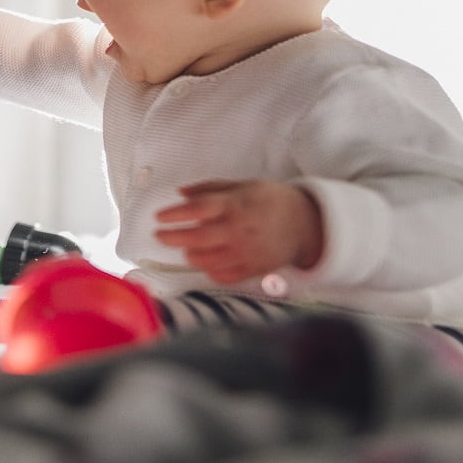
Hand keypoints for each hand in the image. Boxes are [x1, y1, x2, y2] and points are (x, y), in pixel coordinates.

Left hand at [152, 180, 323, 284]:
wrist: (304, 223)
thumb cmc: (270, 200)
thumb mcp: (242, 185)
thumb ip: (210, 189)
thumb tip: (180, 192)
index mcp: (235, 206)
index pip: (197, 210)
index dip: (174, 214)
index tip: (158, 216)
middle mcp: (237, 230)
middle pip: (196, 238)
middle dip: (172, 237)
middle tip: (159, 235)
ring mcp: (245, 253)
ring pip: (206, 261)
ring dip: (190, 255)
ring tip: (187, 249)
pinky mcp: (252, 270)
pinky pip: (223, 276)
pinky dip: (210, 271)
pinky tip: (208, 262)